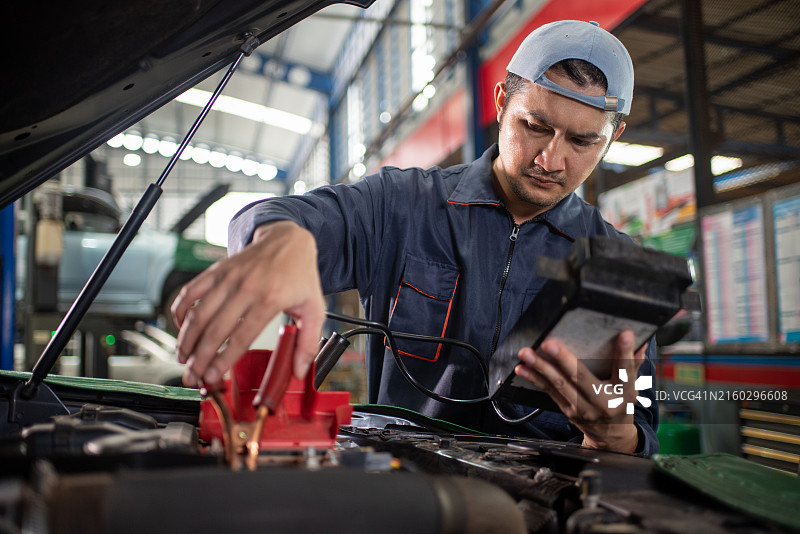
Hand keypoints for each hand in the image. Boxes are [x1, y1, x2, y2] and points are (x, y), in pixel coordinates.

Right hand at [171, 221, 325, 387]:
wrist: (288, 239)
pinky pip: (190, 292)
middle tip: (192, 377)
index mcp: (270, 299)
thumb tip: (299, 370)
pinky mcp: (216, 270)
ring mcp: (228, 277)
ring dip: (186, 339)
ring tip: (183, 359)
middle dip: (199, 357)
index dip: (224, 360)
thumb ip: (309, 342)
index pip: (241, 337)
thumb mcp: (314, 308)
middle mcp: (246, 287)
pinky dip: (180, 311)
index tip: (214, 377)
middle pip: (214, 329)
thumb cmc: (300, 275)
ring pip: (198, 313)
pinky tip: (180, 329)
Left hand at [514, 330, 646, 453]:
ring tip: (527, 354)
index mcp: (625, 393)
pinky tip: (523, 368)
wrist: (612, 436)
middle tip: (549, 344)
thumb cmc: (621, 404)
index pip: (626, 371)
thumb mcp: (633, 387)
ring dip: (540, 368)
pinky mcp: (568, 410)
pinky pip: (549, 392)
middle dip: (563, 360)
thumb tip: (639, 341)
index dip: (625, 353)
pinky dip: (535, 379)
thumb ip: (633, 364)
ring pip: (560, 385)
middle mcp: (603, 402)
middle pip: (582, 378)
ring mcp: (583, 408)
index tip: (625, 335)